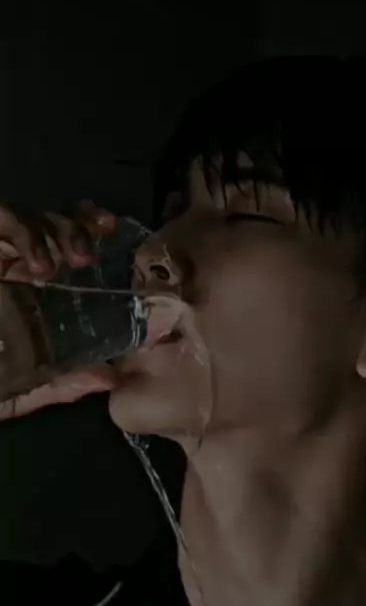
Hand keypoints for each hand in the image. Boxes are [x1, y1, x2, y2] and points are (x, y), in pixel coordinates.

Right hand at [0, 200, 118, 419]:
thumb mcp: (16, 389)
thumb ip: (58, 384)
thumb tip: (107, 379)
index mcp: (26, 293)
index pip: (63, 250)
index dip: (89, 234)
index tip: (114, 235)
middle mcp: (9, 267)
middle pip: (51, 225)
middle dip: (77, 230)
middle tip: (87, 259)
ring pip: (27, 216)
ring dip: (52, 232)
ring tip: (58, 265)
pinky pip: (0, 218)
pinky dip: (23, 235)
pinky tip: (34, 266)